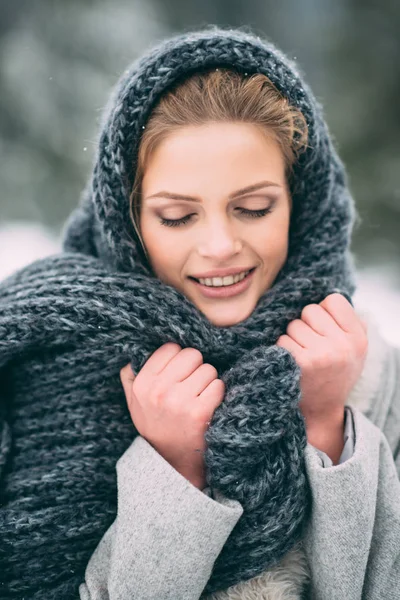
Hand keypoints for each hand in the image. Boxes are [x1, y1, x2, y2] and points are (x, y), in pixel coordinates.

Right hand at [120, 342, 224, 487]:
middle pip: (192, 354)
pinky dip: (217, 393)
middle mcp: (159, 391)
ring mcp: (180, 402)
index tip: (178, 372)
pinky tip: (207, 405)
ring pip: (208, 369)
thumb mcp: (134, 400)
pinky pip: (218, 385)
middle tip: (190, 384)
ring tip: (198, 396)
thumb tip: (137, 346)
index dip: (178, 358)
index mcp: (142, 384)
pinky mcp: (200, 412)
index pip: (170, 348)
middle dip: (195, 367)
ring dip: (207, 381)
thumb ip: (131, 373)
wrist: (171, 463)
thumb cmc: (155, 424)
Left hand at [276, 293, 367, 427]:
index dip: (324, 311)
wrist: (321, 410)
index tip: (324, 328)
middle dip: (306, 324)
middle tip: (312, 345)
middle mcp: (342, 346)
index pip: (333, 300)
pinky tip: (293, 363)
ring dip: (293, 338)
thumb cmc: (335, 372)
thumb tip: (329, 298)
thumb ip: (349, 323)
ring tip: (304, 356)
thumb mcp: (354, 350)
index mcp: (358, 338)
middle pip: (310, 310)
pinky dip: (283, 349)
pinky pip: (282, 340)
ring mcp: (321, 354)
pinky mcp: (301, 363)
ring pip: (293, 325)